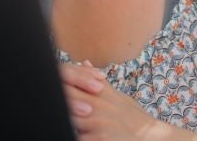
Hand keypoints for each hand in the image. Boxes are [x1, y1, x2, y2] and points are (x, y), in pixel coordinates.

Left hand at [58, 61, 178, 140]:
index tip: (49, 81)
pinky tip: (66, 130)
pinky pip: (77, 136)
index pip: (74, 81)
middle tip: (46, 96)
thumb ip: (98, 82)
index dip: (60, 80)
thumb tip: (84, 63)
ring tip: (54, 116)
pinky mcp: (100, 139)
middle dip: (58, 97)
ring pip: (69, 117)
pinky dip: (71, 133)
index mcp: (101, 93)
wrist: (151, 137)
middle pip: (67, 96)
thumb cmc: (133, 118)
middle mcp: (98, 105)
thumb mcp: (118, 96)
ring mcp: (98, 122)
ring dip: (63, 117)